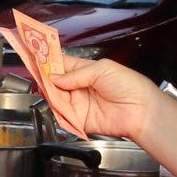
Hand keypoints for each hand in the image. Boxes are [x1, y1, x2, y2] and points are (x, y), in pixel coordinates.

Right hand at [37, 58, 162, 141]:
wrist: (140, 110)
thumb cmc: (129, 85)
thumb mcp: (102, 69)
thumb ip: (76, 74)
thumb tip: (55, 77)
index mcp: (85, 70)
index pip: (61, 64)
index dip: (48, 61)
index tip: (35, 57)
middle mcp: (79, 87)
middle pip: (54, 82)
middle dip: (44, 78)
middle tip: (36, 74)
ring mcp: (78, 104)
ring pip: (55, 98)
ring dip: (49, 94)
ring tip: (45, 88)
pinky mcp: (79, 120)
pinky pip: (62, 116)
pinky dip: (56, 111)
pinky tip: (55, 103)